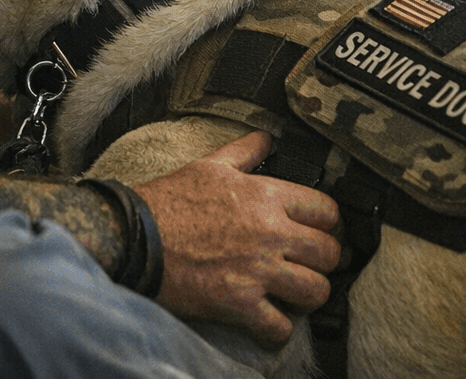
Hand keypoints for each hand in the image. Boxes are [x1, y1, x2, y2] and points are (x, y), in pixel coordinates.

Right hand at [136, 130, 339, 345]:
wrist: (134, 237)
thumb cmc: (168, 202)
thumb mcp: (208, 166)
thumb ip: (243, 152)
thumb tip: (264, 137)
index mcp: (264, 196)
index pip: (327, 210)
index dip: (331, 225)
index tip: (323, 232)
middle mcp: (269, 232)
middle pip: (330, 253)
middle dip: (325, 262)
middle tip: (310, 265)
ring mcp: (257, 270)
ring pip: (316, 291)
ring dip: (308, 295)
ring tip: (294, 294)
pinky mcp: (240, 303)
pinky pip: (280, 326)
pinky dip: (277, 328)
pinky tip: (267, 319)